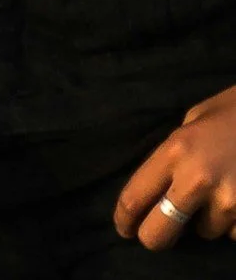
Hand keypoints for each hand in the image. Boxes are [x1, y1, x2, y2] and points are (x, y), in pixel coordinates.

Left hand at [118, 83, 235, 246]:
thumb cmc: (234, 112)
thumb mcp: (193, 122)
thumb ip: (174, 155)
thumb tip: (157, 189)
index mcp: (175, 151)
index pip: (134, 197)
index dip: (124, 219)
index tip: (124, 229)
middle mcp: (198, 179)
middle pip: (160, 231)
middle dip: (156, 237)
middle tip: (160, 232)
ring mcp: (230, 200)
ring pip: (205, 232)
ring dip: (208, 221)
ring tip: (220, 194)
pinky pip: (235, 233)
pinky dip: (235, 223)